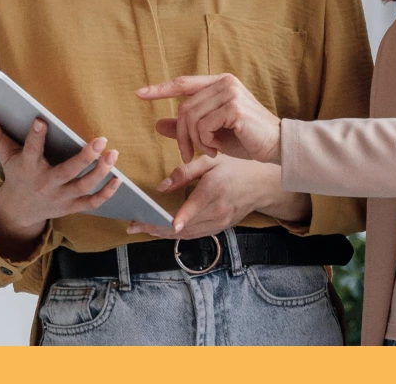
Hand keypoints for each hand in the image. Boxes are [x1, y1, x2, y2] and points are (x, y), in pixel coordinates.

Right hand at [0, 114, 121, 238]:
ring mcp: (60, 197)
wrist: (18, 212)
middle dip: (85, 158)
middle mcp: (46, 183)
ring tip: (113, 154)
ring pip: (83, 187)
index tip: (42, 121)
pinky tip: (118, 179)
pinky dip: (106, 193)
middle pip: (67, 172)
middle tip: (100, 141)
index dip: (36, 136)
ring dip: (101, 172)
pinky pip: (92, 203)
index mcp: (29, 168)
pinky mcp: (71, 207)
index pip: (31, 150)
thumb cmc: (17, 176)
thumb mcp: (5, 156)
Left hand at [126, 155, 272, 239]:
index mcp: (214, 190)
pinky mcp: (220, 229)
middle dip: (155, 228)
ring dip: (162, 234)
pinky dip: (177, 235)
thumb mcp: (211, 160)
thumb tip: (161, 186)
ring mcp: (220, 223)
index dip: (168, 220)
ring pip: (186, 234)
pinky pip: (195, 235)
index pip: (188, 210)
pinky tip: (162, 230)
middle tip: (132, 226)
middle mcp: (217, 210)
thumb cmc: (236, 167)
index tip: (150, 225)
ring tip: (142, 229)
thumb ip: (185, 171)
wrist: (262, 184)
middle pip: (181, 226)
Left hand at [136, 74, 281, 164]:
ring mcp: (230, 92)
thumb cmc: (247, 139)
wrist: (276, 146)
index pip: (183, 83)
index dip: (160, 89)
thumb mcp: (212, 133)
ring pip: (191, 118)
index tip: (139, 94)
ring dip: (194, 141)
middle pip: (184, 107)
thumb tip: (157, 123)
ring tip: (206, 152)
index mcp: (219, 83)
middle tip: (187, 154)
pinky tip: (216, 149)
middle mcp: (224, 82)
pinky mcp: (233, 107)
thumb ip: (187, 126)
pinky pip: (203, 126)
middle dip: (180, 135)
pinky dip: (204, 142)